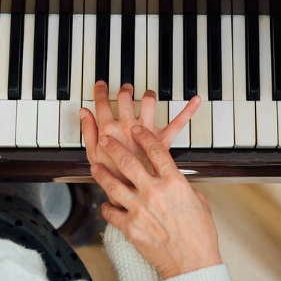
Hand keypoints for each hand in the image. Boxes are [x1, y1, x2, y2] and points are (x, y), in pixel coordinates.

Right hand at [81, 81, 200, 184]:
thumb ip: (88, 132)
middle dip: (125, 90)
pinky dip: (188, 110)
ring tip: (147, 94)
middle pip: (125, 97)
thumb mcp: (93, 156)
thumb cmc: (113, 176)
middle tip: (125, 89)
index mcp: (109, 130)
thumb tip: (85, 113)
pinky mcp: (163, 139)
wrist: (133, 194)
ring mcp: (147, 132)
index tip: (101, 85)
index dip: (100, 92)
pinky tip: (196, 100)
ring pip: (148, 102)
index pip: (102, 104)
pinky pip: (178, 122)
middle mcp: (128, 126)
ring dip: (147, 95)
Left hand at [92, 127, 222, 279]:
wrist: (192, 264)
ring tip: (95, 166)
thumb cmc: (199, 235)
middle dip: (114, 147)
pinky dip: (107, 206)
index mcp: (174, 182)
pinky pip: (111, 212)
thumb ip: (182, 186)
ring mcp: (140, 209)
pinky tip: (106, 203)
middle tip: (105, 140)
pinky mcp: (130, 228)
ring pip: (112, 185)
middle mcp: (155, 192)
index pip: (156, 150)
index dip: (144, 136)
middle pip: (128, 162)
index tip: (136, 130)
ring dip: (102, 173)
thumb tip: (174, 180)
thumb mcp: (199, 201)